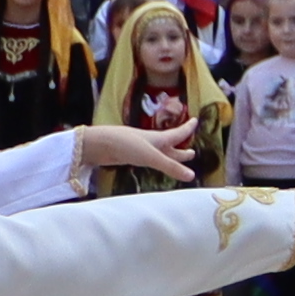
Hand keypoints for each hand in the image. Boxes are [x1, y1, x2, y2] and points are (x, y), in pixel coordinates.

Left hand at [70, 120, 199, 182]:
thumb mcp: (151, 157)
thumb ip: (170, 167)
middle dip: (181, 148)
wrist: (99, 144)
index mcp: (159, 139)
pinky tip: (151, 162)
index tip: (195, 119)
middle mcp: (151, 142)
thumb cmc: (126, 145)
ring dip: (169, 155)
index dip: (187, 128)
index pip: (178, 133)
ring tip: (177, 159)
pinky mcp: (129, 156)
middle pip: (170, 145)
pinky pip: (147, 158)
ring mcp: (140, 149)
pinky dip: (155, 160)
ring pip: (159, 152)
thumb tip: (192, 176)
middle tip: (192, 152)